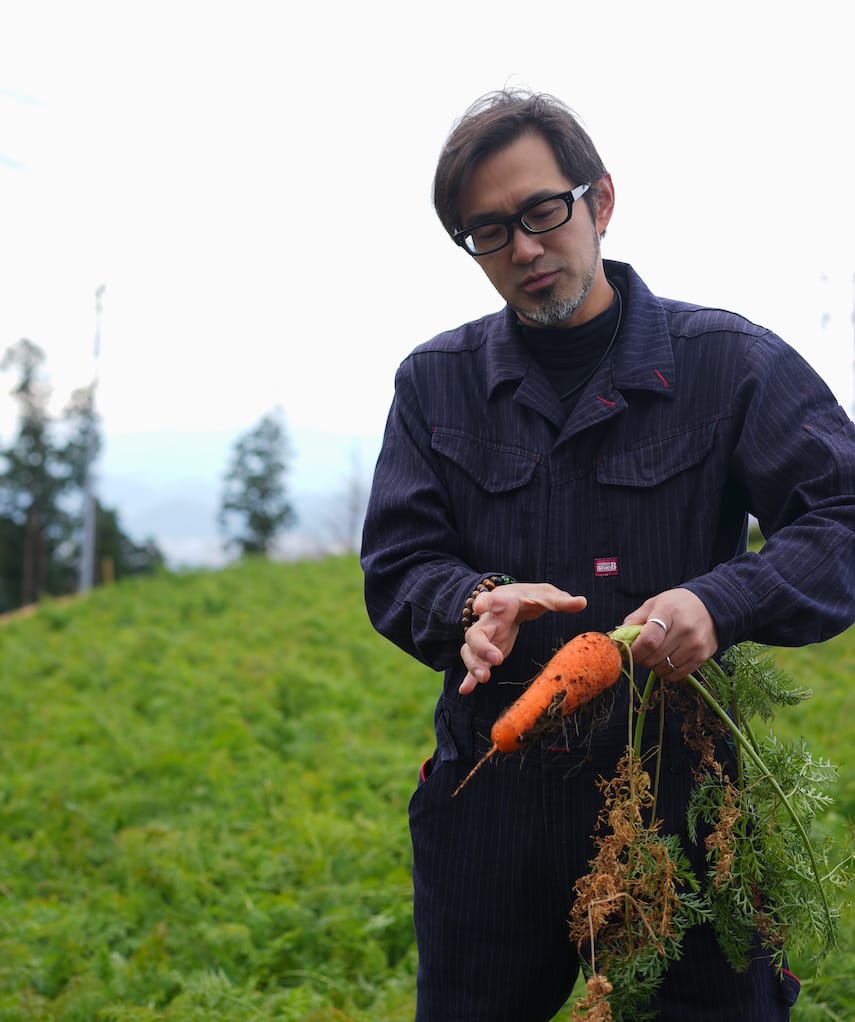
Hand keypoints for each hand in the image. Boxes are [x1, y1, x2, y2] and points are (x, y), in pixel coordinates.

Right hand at [459, 583, 587, 694]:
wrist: (512, 602)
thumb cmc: (528, 598)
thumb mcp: (544, 595)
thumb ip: (560, 601)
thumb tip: (583, 602)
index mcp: (502, 603)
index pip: (490, 600)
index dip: (484, 603)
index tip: (480, 607)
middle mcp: (488, 621)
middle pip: (475, 633)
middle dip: (481, 647)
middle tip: (496, 659)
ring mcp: (485, 638)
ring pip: (470, 651)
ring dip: (474, 665)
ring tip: (484, 678)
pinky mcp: (486, 653)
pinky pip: (474, 665)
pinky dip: (469, 678)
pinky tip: (465, 690)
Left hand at [622, 588, 717, 680]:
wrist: (711, 607)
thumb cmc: (677, 605)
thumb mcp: (654, 604)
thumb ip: (634, 620)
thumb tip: (617, 638)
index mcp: (669, 612)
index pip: (649, 640)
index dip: (635, 650)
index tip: (629, 649)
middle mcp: (685, 630)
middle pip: (654, 657)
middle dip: (641, 658)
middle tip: (641, 651)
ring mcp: (695, 645)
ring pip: (663, 668)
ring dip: (653, 665)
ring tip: (655, 653)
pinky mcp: (702, 657)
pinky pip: (676, 675)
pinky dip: (666, 672)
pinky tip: (666, 660)